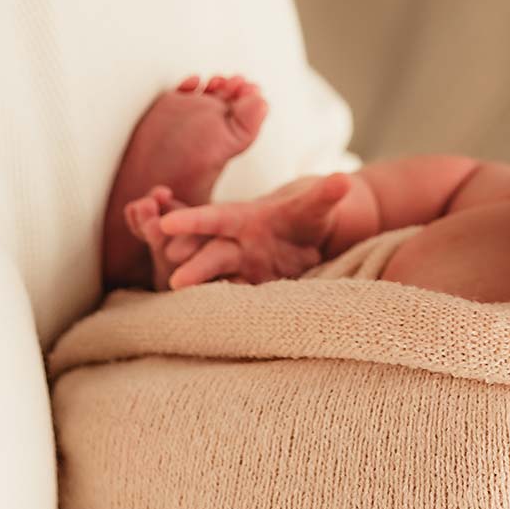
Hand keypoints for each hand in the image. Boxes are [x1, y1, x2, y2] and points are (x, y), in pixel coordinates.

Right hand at [125, 174, 354, 290]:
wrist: (306, 242)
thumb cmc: (304, 218)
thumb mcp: (315, 206)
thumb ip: (326, 195)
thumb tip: (343, 180)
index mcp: (243, 218)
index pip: (215, 218)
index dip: (191, 220)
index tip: (166, 223)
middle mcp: (234, 246)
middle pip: (211, 254)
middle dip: (195, 266)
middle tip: (175, 281)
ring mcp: (239, 271)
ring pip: (215, 282)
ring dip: (202, 293)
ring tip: (183, 309)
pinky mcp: (249, 292)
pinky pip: (233, 302)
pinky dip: (223, 312)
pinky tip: (212, 328)